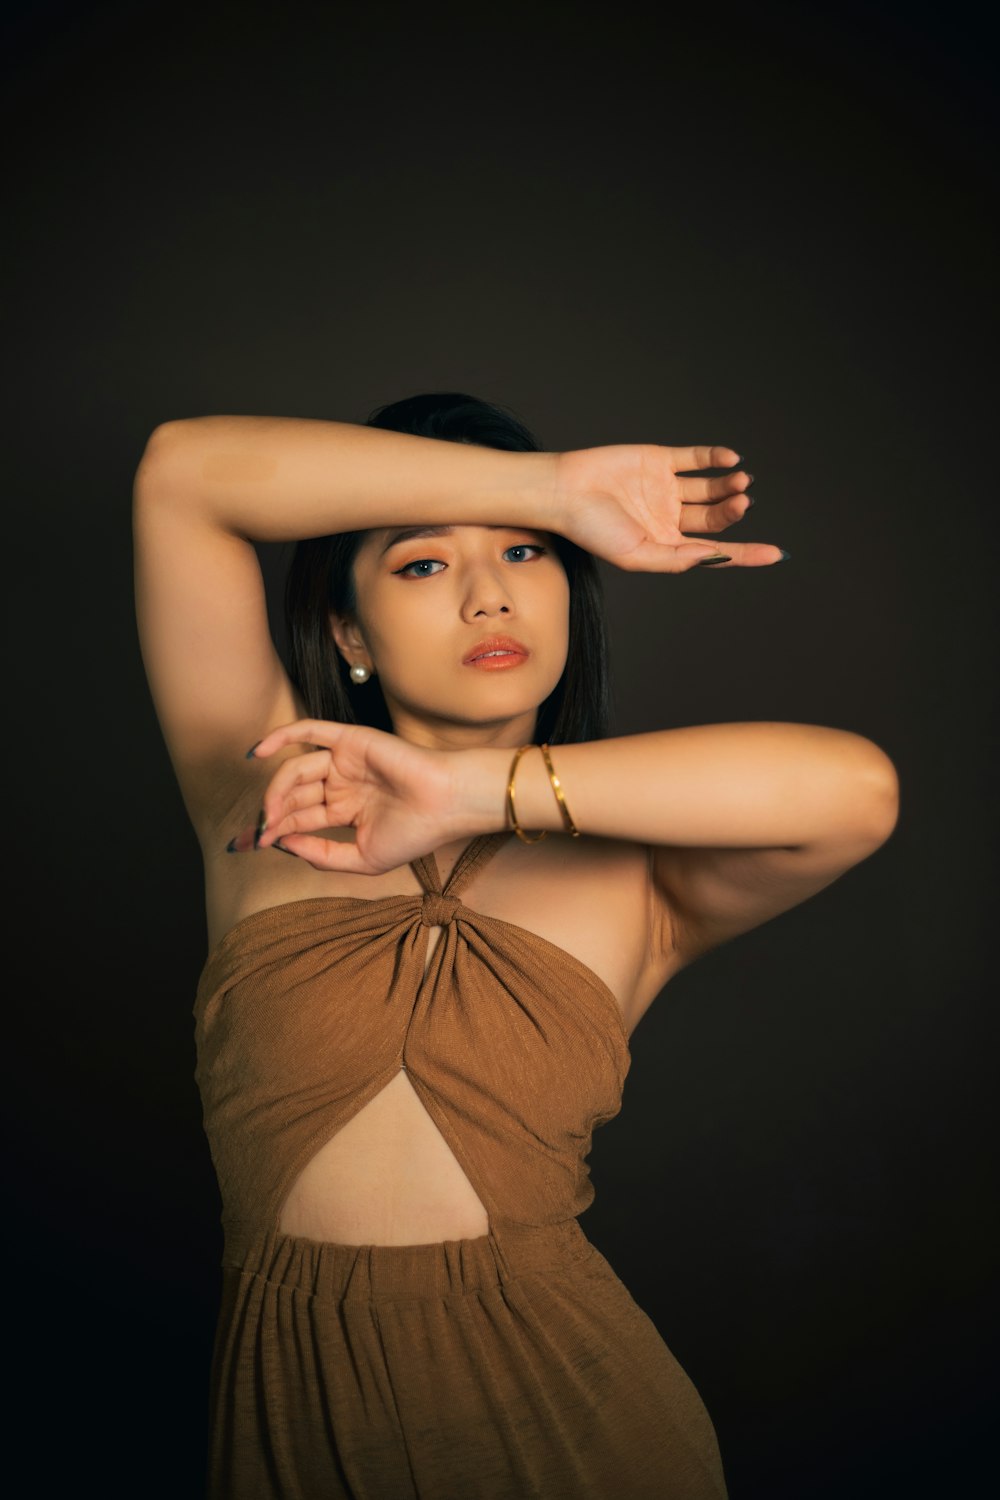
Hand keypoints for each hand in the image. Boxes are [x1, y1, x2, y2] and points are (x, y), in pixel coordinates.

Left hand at [227, 719, 478, 872]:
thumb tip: (283, 844)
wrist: (446, 805)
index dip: (274, 832)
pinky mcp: (350, 739)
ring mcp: (344, 761)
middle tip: (255, 833)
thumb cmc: (415, 833)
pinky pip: (309, 731)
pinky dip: (281, 736)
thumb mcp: (362, 859)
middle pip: (292, 796)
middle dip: (270, 814)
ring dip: (275, 791)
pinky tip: (256, 751)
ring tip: (267, 814)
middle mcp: (341, 785)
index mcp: (345, 811)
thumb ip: (323, 855)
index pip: (299, 819)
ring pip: (296, 770)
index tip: (251, 846)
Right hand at [551, 444, 782, 571]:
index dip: (746, 554)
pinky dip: (714, 457)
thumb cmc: (592, 530)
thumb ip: (675, 558)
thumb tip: (712, 556)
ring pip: (710, 488)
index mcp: (667, 545)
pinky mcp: (659, 459)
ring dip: (729, 484)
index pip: (715, 552)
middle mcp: (671, 517)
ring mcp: (666, 487)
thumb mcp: (636, 555)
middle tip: (742, 501)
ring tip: (739, 480)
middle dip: (733, 511)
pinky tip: (730, 459)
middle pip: (715, 517)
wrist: (564, 491)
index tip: (776, 554)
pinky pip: (694, 458)